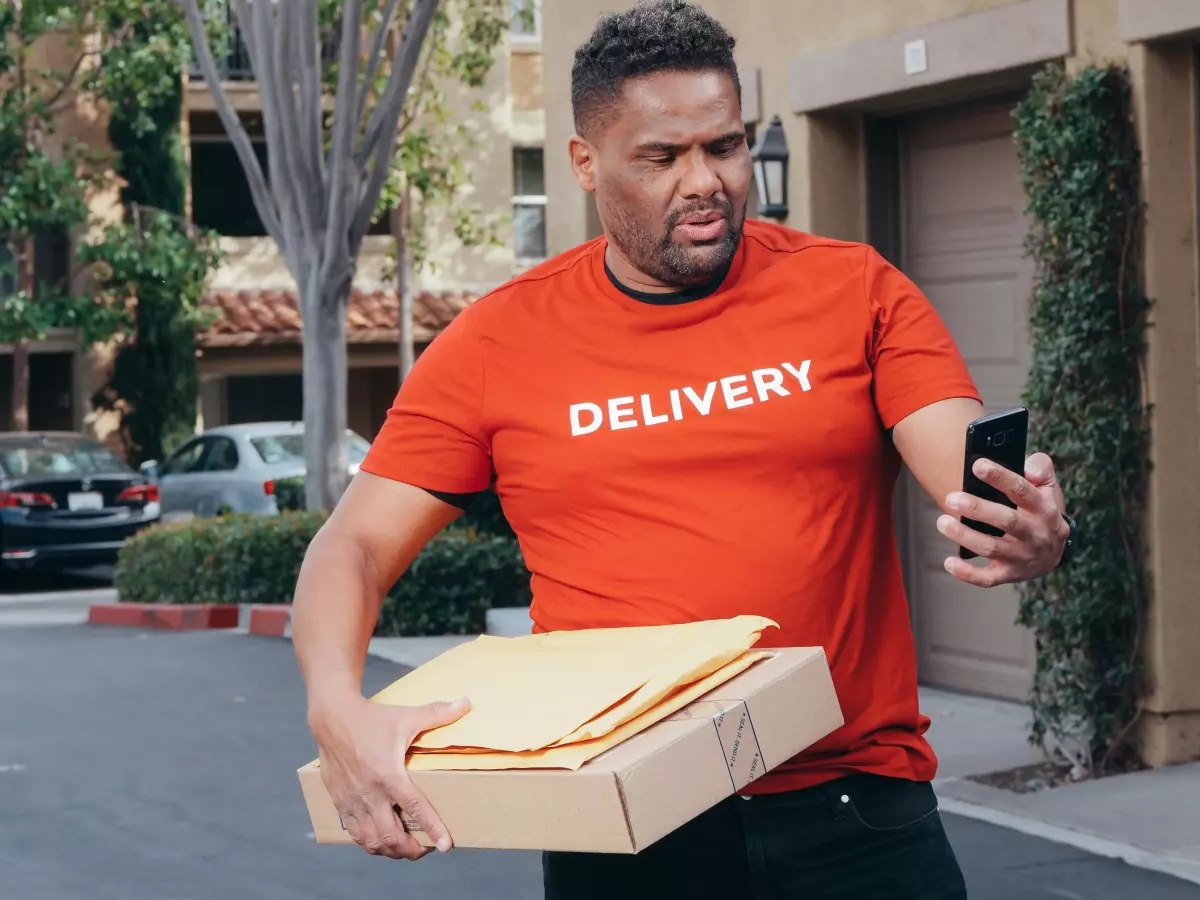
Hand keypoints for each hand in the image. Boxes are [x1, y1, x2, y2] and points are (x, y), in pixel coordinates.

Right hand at [309, 694, 469, 859]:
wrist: (332, 719)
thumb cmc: (372, 718)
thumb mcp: (407, 716)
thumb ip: (437, 714)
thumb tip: (466, 703)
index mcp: (389, 774)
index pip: (415, 808)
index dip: (433, 828)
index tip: (446, 845)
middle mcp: (370, 793)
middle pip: (391, 836)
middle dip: (412, 849)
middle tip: (427, 849)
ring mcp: (352, 801)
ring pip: (371, 841)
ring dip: (391, 850)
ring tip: (406, 849)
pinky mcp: (340, 802)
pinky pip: (355, 833)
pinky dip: (370, 842)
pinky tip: (381, 840)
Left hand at [937, 452, 1068, 587]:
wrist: (1055, 552)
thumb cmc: (1041, 512)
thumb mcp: (1047, 488)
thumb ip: (1040, 468)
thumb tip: (1028, 467)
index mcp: (1043, 508)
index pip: (1021, 490)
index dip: (1000, 477)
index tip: (977, 465)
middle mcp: (1034, 534)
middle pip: (1006, 521)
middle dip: (977, 508)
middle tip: (951, 498)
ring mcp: (1021, 556)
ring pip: (992, 548)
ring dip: (965, 536)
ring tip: (942, 522)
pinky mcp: (1009, 574)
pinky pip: (987, 578)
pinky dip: (967, 573)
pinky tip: (948, 562)